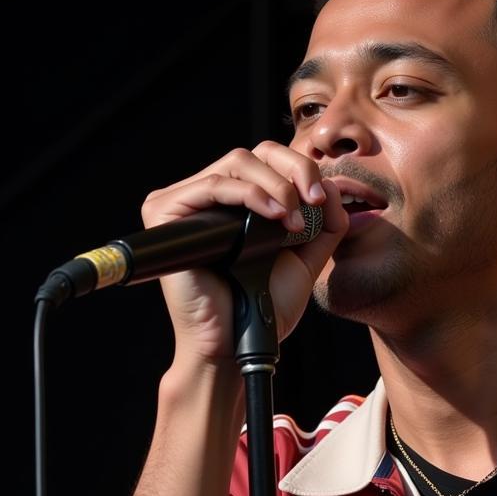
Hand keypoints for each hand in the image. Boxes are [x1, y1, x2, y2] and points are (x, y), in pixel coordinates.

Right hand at [141, 141, 347, 365]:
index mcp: (236, 202)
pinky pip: (211, 185)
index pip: (267, 159)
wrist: (237, 343)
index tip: (323, 198)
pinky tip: (274, 215)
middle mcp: (207, 197)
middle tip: (314, 201)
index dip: (300, 168)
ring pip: (236, 162)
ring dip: (276, 185)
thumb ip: (324, 225)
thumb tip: (331, 184)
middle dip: (294, 170)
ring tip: (293, 220)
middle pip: (253, 152)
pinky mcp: (165, 213)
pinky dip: (249, 194)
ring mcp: (184, 203)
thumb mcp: (305, 258)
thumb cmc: (263, 305)